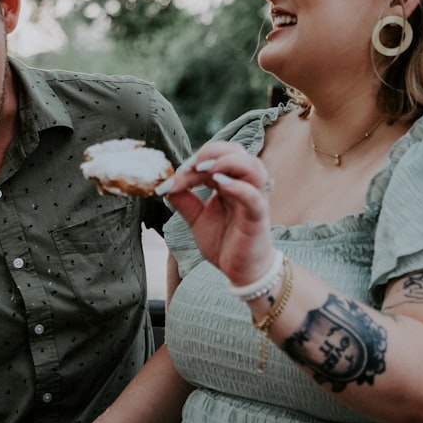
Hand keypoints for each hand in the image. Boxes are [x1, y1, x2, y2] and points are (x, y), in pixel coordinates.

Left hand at [158, 142, 276, 285]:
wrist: (241, 272)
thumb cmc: (224, 242)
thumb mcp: (196, 218)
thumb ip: (183, 200)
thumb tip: (164, 184)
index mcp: (230, 182)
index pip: (214, 158)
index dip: (192, 162)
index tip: (172, 178)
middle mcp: (245, 185)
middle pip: (236, 151)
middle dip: (211, 152)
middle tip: (190, 167)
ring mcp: (254, 198)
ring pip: (252, 166)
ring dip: (227, 162)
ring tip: (205, 170)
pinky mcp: (258, 216)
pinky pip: (253, 196)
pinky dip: (238, 187)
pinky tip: (220, 184)